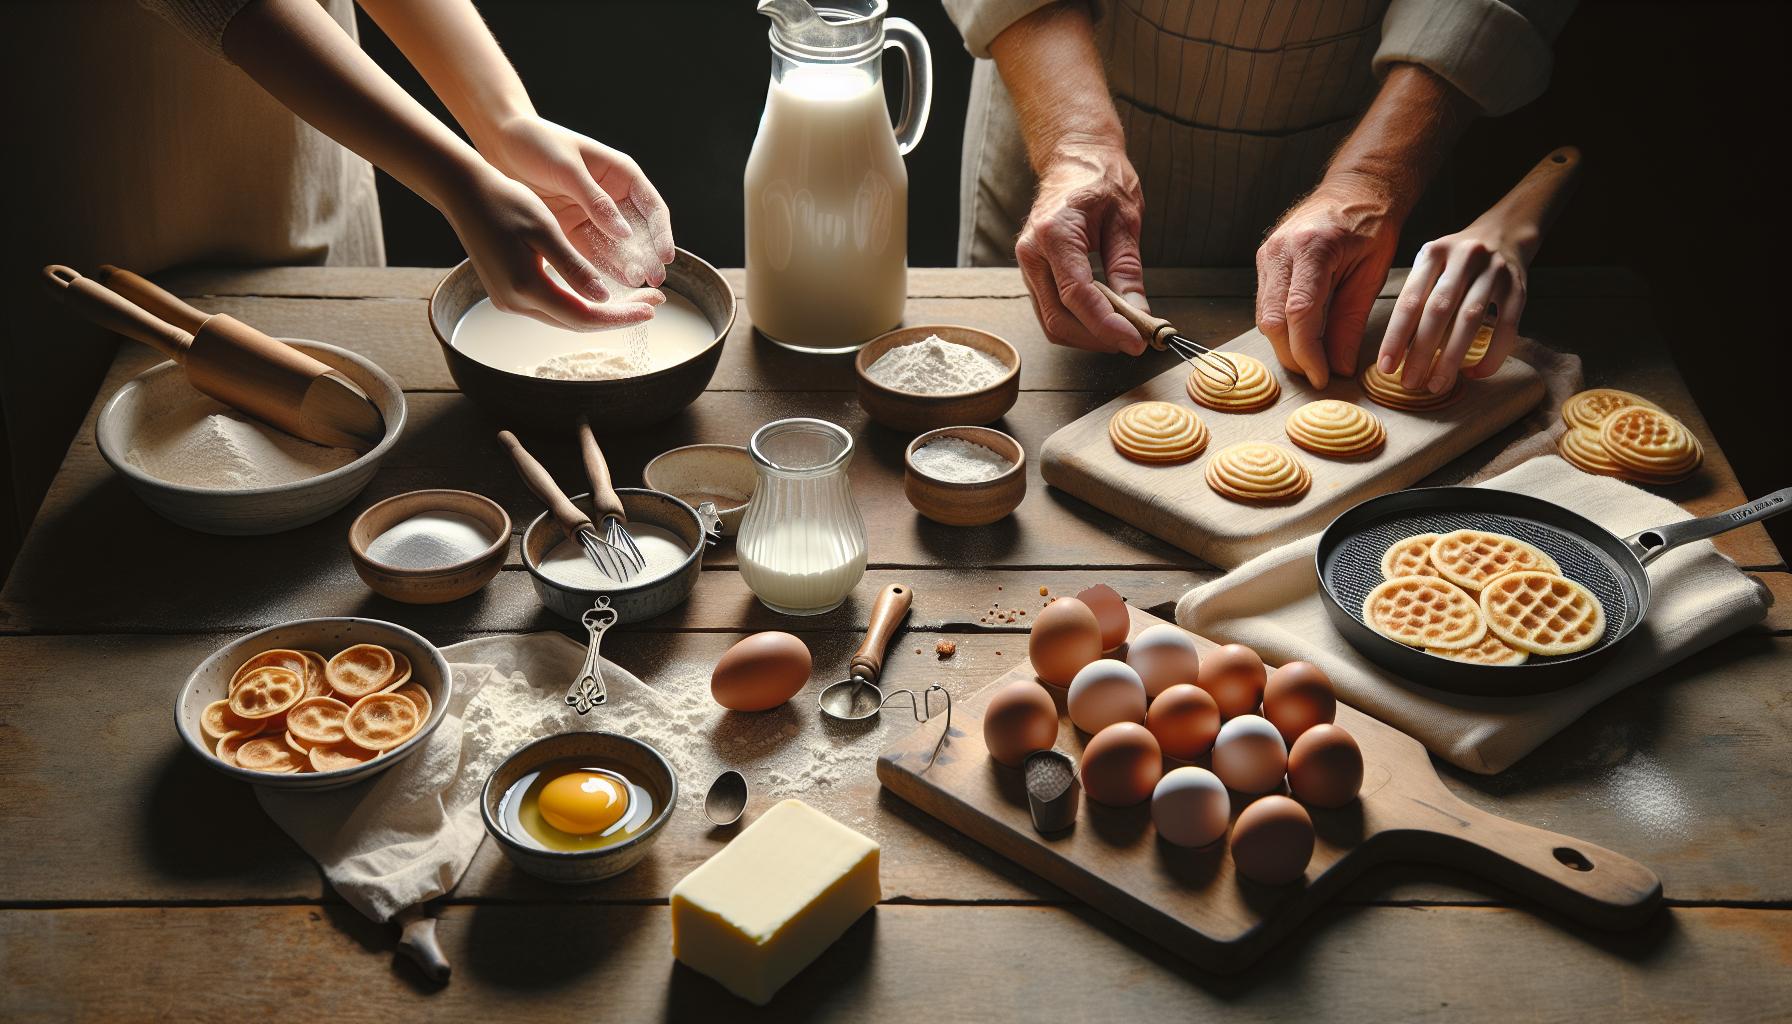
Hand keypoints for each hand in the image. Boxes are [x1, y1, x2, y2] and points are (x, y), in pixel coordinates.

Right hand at [441, 167, 661, 330]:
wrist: (463, 192)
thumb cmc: (504, 201)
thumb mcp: (545, 230)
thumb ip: (573, 268)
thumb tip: (602, 299)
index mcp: (525, 288)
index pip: (585, 316)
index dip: (621, 316)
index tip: (652, 309)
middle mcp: (515, 302)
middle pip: (577, 322)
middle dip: (618, 316)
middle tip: (654, 304)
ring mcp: (508, 300)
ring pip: (564, 316)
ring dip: (600, 310)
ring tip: (635, 299)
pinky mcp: (507, 292)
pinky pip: (551, 305)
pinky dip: (579, 302)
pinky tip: (601, 293)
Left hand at [479, 115, 675, 287]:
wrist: (501, 142)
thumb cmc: (537, 143)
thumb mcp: (568, 168)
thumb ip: (595, 201)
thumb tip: (624, 233)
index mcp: (620, 174)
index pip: (652, 208)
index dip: (662, 233)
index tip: (665, 257)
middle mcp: (612, 197)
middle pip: (639, 232)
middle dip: (647, 256)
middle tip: (652, 280)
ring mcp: (593, 216)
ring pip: (617, 247)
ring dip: (626, 265)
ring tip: (634, 285)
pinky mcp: (572, 230)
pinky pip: (591, 253)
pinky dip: (600, 268)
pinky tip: (609, 284)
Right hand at [1015, 141, 1147, 354]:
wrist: (1074, 158)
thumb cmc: (1100, 179)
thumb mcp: (1125, 219)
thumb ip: (1128, 269)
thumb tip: (1138, 313)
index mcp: (1054, 233)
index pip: (1077, 295)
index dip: (1107, 325)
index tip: (1136, 341)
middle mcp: (1031, 253)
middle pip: (1059, 319)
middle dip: (1098, 338)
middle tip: (1135, 340)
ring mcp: (1027, 266)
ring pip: (1052, 323)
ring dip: (1088, 336)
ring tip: (1124, 331)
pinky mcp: (1033, 275)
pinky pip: (1052, 312)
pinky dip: (1079, 325)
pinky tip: (1105, 320)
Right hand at [1255, 173, 1403, 388]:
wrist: (1356, 188)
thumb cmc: (1372, 226)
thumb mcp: (1372, 274)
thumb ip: (1352, 321)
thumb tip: (1340, 366)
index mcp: (1313, 249)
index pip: (1298, 314)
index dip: (1308, 353)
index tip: (1324, 376)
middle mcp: (1281, 250)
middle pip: (1273, 321)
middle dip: (1293, 355)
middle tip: (1319, 373)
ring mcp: (1267, 254)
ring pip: (1264, 316)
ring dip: (1285, 344)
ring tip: (1313, 358)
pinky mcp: (1264, 260)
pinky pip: (1266, 304)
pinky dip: (1282, 326)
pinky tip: (1303, 335)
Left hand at [1376, 219, 1533, 391]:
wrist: (1504, 232)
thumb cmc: (1454, 261)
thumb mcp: (1430, 265)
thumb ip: (1415, 297)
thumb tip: (1396, 351)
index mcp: (1433, 252)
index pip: (1410, 300)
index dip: (1396, 337)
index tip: (1386, 368)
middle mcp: (1464, 257)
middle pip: (1439, 311)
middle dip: (1422, 352)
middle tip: (1410, 383)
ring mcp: (1495, 271)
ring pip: (1470, 320)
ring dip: (1451, 358)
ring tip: (1436, 385)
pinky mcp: (1519, 287)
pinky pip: (1506, 328)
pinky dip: (1491, 355)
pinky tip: (1474, 374)